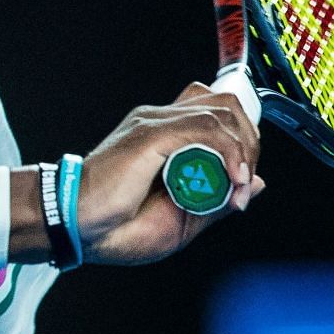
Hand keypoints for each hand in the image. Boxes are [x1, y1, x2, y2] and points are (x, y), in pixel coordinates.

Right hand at [74, 83, 265, 264]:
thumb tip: (257, 182)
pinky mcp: (152, 135)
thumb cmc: (114, 228)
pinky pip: (207, 128)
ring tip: (237, 189)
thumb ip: (219, 199)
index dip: (242, 141)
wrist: (76, 228)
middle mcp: (159, 122)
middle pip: (226, 105)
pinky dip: (230, 154)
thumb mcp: (182, 220)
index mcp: (162, 136)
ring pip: (222, 112)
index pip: (215, 112)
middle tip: (243, 184)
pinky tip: (230, 181)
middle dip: (250, 143)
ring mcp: (154, 125)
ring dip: (244, 152)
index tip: (242, 184)